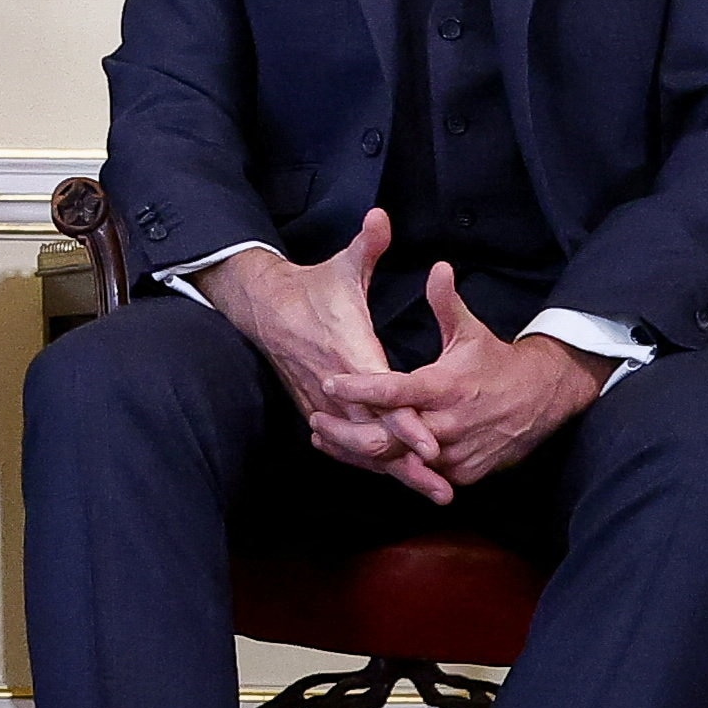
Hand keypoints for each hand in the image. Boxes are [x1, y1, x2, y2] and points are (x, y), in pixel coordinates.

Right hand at [197, 210, 463, 494]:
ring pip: (362, 449)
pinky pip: (347, 446)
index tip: (432, 445)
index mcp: (349, 354)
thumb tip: (382, 215)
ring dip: (395, 473)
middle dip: (409, 465)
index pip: (382, 398)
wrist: (264, 309)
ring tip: (431, 492)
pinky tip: (397, 477)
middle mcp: (336, 386)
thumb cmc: (312, 289)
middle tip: (444, 488)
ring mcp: (324, 402)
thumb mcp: (341, 267)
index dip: (407, 423)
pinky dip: (371, 464)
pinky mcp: (317, 410)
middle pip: (375, 437)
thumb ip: (367, 246)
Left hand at [310, 265, 608, 493]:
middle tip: (316, 416)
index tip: (330, 381)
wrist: (543, 398)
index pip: (396, 392)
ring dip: (358, 452)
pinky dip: (387, 467)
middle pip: (388, 438)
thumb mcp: (471, 332)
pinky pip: (417, 475)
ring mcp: (457, 453)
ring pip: (398, 462)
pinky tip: (355, 456)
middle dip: (346, 431)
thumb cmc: (498, 363)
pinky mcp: (464, 473)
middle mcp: (450, 424)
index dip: (361, 388)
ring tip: (322, 438)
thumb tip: (437, 266)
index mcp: (446, 387)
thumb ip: (447, 302)